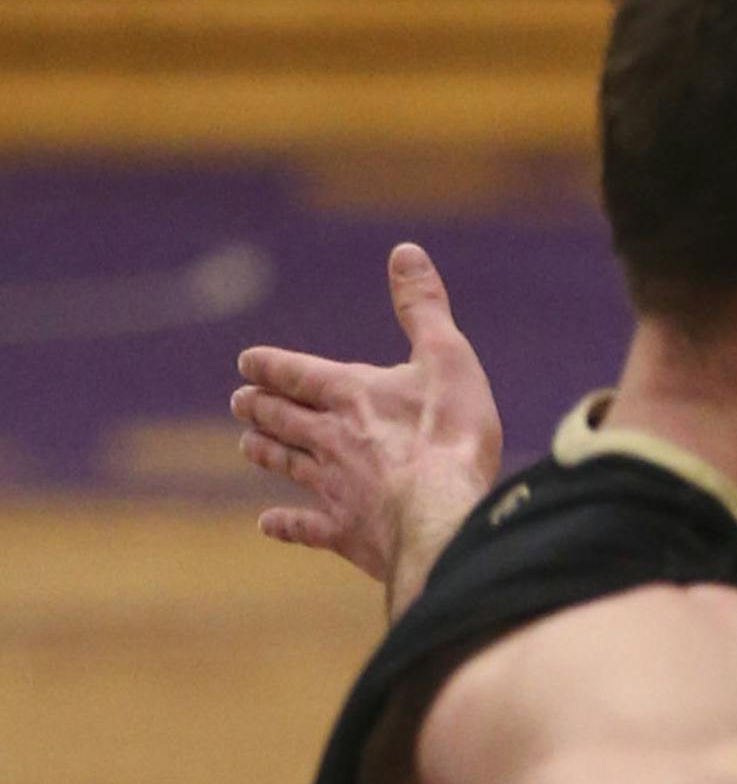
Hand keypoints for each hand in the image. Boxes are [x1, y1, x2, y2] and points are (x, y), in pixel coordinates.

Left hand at [233, 242, 501, 609]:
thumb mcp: (446, 357)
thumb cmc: (450, 435)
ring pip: (287, 464)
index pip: (296, 373)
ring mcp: (333, 487)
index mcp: (349, 393)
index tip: (247, 363)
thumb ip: (422, 307)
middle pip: (283, 418)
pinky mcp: (344, 531)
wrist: (443, 514)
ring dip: (266, 451)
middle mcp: (329, 438)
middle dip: (259, 407)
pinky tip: (267, 524)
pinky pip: (304, 526)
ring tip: (247, 444)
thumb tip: (405, 252)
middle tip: (239, 402)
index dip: (270, 366)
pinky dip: (285, 524)